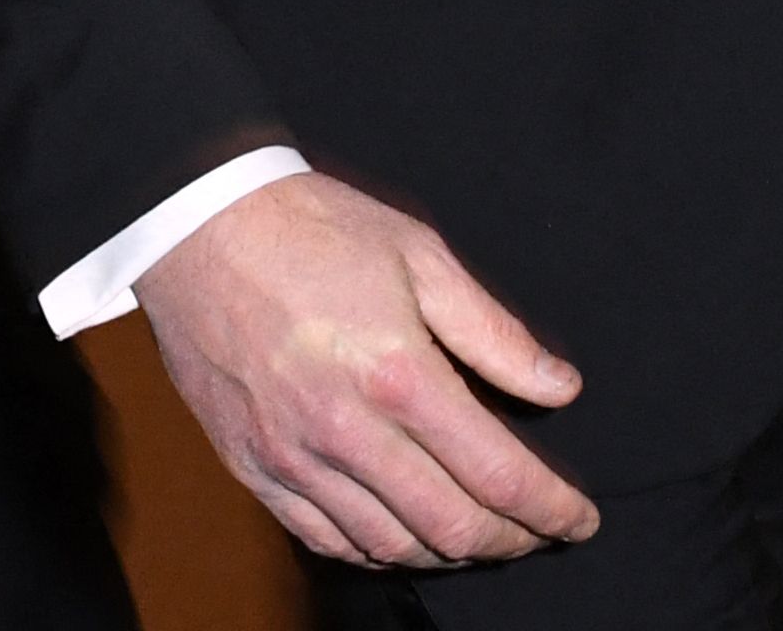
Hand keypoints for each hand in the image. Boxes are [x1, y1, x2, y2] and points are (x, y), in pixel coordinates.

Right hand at [134, 170, 599, 568]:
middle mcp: (346, 431)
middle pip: (450, 528)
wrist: (200, 228)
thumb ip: (496, 334)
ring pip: (390, 547)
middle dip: (511, 542)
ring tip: (482, 535)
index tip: (581, 519)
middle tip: (540, 531)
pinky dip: (378, 552)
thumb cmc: (316, 230)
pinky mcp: (254, 468)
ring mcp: (294, 458)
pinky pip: (326, 540)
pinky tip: (406, 536)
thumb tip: (561, 389)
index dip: (551, 510)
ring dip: (449, 554)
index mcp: (399, 375)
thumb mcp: (423, 257)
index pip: (498, 476)